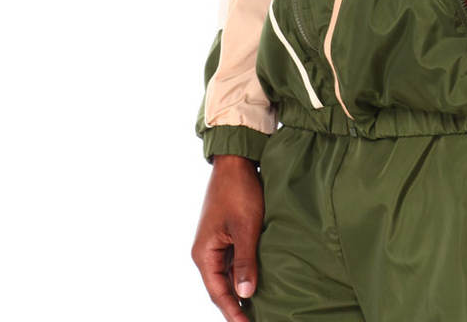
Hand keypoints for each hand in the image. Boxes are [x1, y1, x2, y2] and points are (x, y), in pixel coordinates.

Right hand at [191, 154, 263, 321]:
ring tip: (261, 306)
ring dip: (243, 287)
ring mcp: (217, 242)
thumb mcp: (246, 228)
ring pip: (230, 273)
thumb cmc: (239, 192)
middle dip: (238, 304)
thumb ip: (245, 261)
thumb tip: (245, 293)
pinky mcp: (228, 234)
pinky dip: (246, 270)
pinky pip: (235, 259)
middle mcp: (207, 251)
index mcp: (204, 253)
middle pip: (222, 286)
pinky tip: (260, 279)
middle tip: (258, 319)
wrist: (236, 161)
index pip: (218, 293)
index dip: (233, 312)